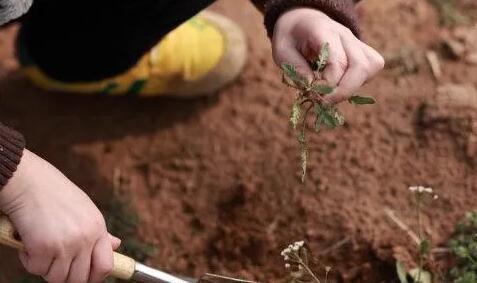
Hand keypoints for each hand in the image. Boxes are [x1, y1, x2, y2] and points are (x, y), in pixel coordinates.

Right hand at [0, 150, 120, 282]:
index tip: (84, 278)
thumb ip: (98, 231)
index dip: (94, 278)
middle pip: (80, 278)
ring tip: (40, 248)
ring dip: (45, 268)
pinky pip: (36, 269)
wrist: (28, 181)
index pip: (106, 266)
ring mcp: (66, 244)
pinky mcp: (44, 248)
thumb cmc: (54, 193)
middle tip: (53, 264)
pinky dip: (29, 260)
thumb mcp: (84, 209)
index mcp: (98, 228)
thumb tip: (116, 245)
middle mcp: (86, 238)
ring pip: (57, 278)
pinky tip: (28, 242)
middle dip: (65, 277)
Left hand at [272, 8, 384, 103]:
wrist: (302, 21)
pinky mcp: (363, 51)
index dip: (329, 84)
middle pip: (361, 66)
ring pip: (371, 67)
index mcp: (322, 31)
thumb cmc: (291, 39)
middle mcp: (345, 35)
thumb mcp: (282, 53)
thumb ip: (297, 69)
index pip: (337, 61)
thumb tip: (315, 90)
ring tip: (331, 93)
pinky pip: (372, 68)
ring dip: (353, 87)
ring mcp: (356, 42)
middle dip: (344, 91)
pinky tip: (340, 86)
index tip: (314, 94)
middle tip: (324, 102)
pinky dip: (358, 82)